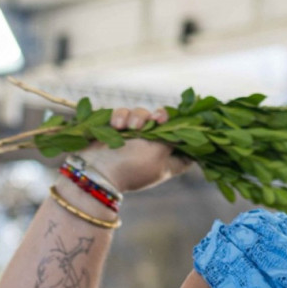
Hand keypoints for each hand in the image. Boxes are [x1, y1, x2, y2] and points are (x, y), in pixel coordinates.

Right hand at [77, 107, 191, 192]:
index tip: (190, 121)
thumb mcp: (160, 152)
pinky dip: (120, 117)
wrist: (96, 172)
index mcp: (167, 161)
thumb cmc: (132, 166)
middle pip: (164, 125)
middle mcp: (151, 150)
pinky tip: (116, 126)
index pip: (186, 149)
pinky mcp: (115, 131)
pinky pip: (122, 115)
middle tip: (157, 118)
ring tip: (130, 127)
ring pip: (142, 115)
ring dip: (137, 117)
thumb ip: (173, 135)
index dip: (190, 135)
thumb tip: (180, 128)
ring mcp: (132, 140)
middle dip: (160, 118)